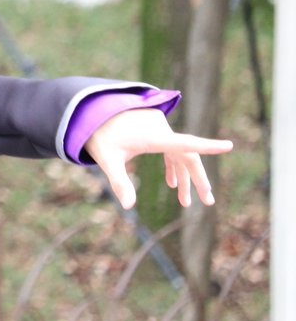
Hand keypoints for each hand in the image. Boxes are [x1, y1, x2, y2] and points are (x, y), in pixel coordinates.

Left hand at [83, 109, 233, 209]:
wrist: (91, 113)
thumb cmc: (100, 136)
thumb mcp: (107, 160)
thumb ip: (119, 182)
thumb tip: (128, 207)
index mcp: (153, 136)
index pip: (185, 143)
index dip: (207, 146)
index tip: (228, 146)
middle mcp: (161, 130)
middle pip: (188, 155)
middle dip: (198, 180)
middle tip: (208, 202)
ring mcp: (160, 129)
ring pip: (181, 153)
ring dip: (185, 177)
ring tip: (186, 202)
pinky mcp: (156, 129)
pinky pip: (172, 148)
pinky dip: (174, 165)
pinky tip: (173, 183)